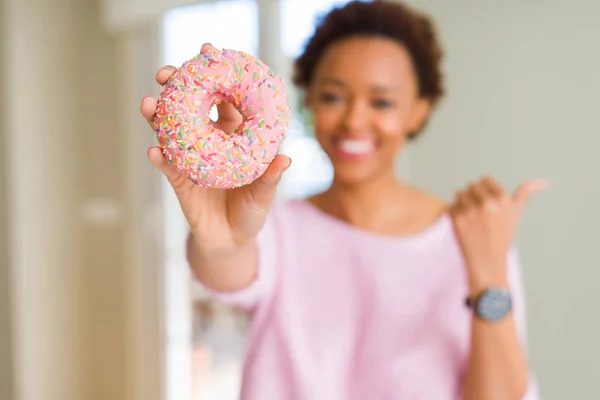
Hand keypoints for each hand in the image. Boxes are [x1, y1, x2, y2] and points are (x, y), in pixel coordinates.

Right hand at [140, 43, 290, 256]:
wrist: (230, 241)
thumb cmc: (251, 212)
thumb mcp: (264, 196)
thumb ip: (271, 179)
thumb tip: (286, 159)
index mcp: (233, 136)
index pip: (224, 99)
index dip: (217, 77)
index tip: (208, 52)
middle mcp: (210, 142)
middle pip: (191, 107)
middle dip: (176, 87)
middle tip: (165, 73)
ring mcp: (191, 158)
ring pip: (171, 130)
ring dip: (158, 117)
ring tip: (148, 104)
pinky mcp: (179, 180)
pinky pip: (167, 165)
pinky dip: (159, 157)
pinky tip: (153, 150)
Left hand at [449, 177, 546, 292]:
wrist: (488, 260)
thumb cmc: (502, 236)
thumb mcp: (516, 215)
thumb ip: (525, 195)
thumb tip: (542, 182)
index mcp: (503, 199)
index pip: (485, 180)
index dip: (484, 191)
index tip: (486, 203)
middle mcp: (487, 203)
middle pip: (471, 186)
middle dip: (473, 196)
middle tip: (478, 212)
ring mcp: (471, 211)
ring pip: (459, 194)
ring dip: (462, 203)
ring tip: (471, 217)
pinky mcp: (458, 220)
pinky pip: (452, 206)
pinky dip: (455, 214)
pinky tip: (464, 224)